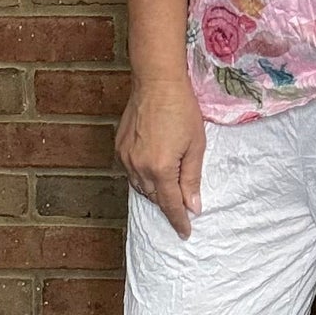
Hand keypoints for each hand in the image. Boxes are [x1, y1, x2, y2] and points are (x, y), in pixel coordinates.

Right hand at [116, 77, 205, 238]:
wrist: (157, 82)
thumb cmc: (181, 109)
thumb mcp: (195, 145)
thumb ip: (191, 178)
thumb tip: (192, 206)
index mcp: (160, 168)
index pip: (170, 204)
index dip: (179, 220)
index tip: (185, 232)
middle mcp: (139, 166)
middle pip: (154, 197)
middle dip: (168, 204)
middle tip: (182, 207)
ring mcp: (126, 157)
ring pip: (140, 186)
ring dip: (155, 191)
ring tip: (168, 190)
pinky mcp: (119, 147)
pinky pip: (131, 172)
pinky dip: (143, 177)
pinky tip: (153, 172)